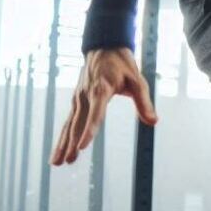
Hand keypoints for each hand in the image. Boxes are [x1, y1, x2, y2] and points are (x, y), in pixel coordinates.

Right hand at [51, 48, 157, 164]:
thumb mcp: (138, 82)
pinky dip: (63, 135)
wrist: (104, 48)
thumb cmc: (123, 65)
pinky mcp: (76, 100)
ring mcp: (78, 98)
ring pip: (69, 124)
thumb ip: (144, 103)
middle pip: (77, 123)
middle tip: (66, 161)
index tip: (82, 147)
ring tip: (56, 162)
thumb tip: (154, 122)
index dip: (89, 131)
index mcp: (101, 90)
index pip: (95, 114)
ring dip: (62, 143)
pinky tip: (60, 149)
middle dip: (71, 143)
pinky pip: (69, 120)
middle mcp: (85, 95)